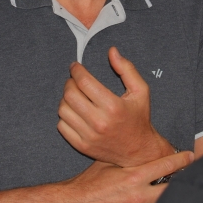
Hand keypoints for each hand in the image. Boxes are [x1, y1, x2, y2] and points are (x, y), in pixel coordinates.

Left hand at [58, 47, 173, 166]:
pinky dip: (65, 116)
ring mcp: (89, 136)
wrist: (139, 151)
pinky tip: (75, 111)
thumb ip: (127, 69)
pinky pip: (62, 126)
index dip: (76, 70)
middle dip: (69, 82)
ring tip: (75, 95)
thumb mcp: (141, 91)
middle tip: (74, 80)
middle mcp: (100, 122)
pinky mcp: (82, 146)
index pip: (84, 82)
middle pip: (70, 95)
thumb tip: (111, 51)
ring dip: (66, 99)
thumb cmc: (139, 117)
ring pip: (63, 110)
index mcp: (113, 106)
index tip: (75, 66)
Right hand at [61, 151, 193, 202]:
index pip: (166, 166)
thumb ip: (126, 158)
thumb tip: (140, 147)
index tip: (190, 156)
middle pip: (172, 189)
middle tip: (189, 177)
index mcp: (133, 177)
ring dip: (171, 199)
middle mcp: (139, 197)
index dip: (181, 160)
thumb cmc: (89, 185)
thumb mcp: (107, 165)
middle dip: (181, 182)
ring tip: (177, 193)